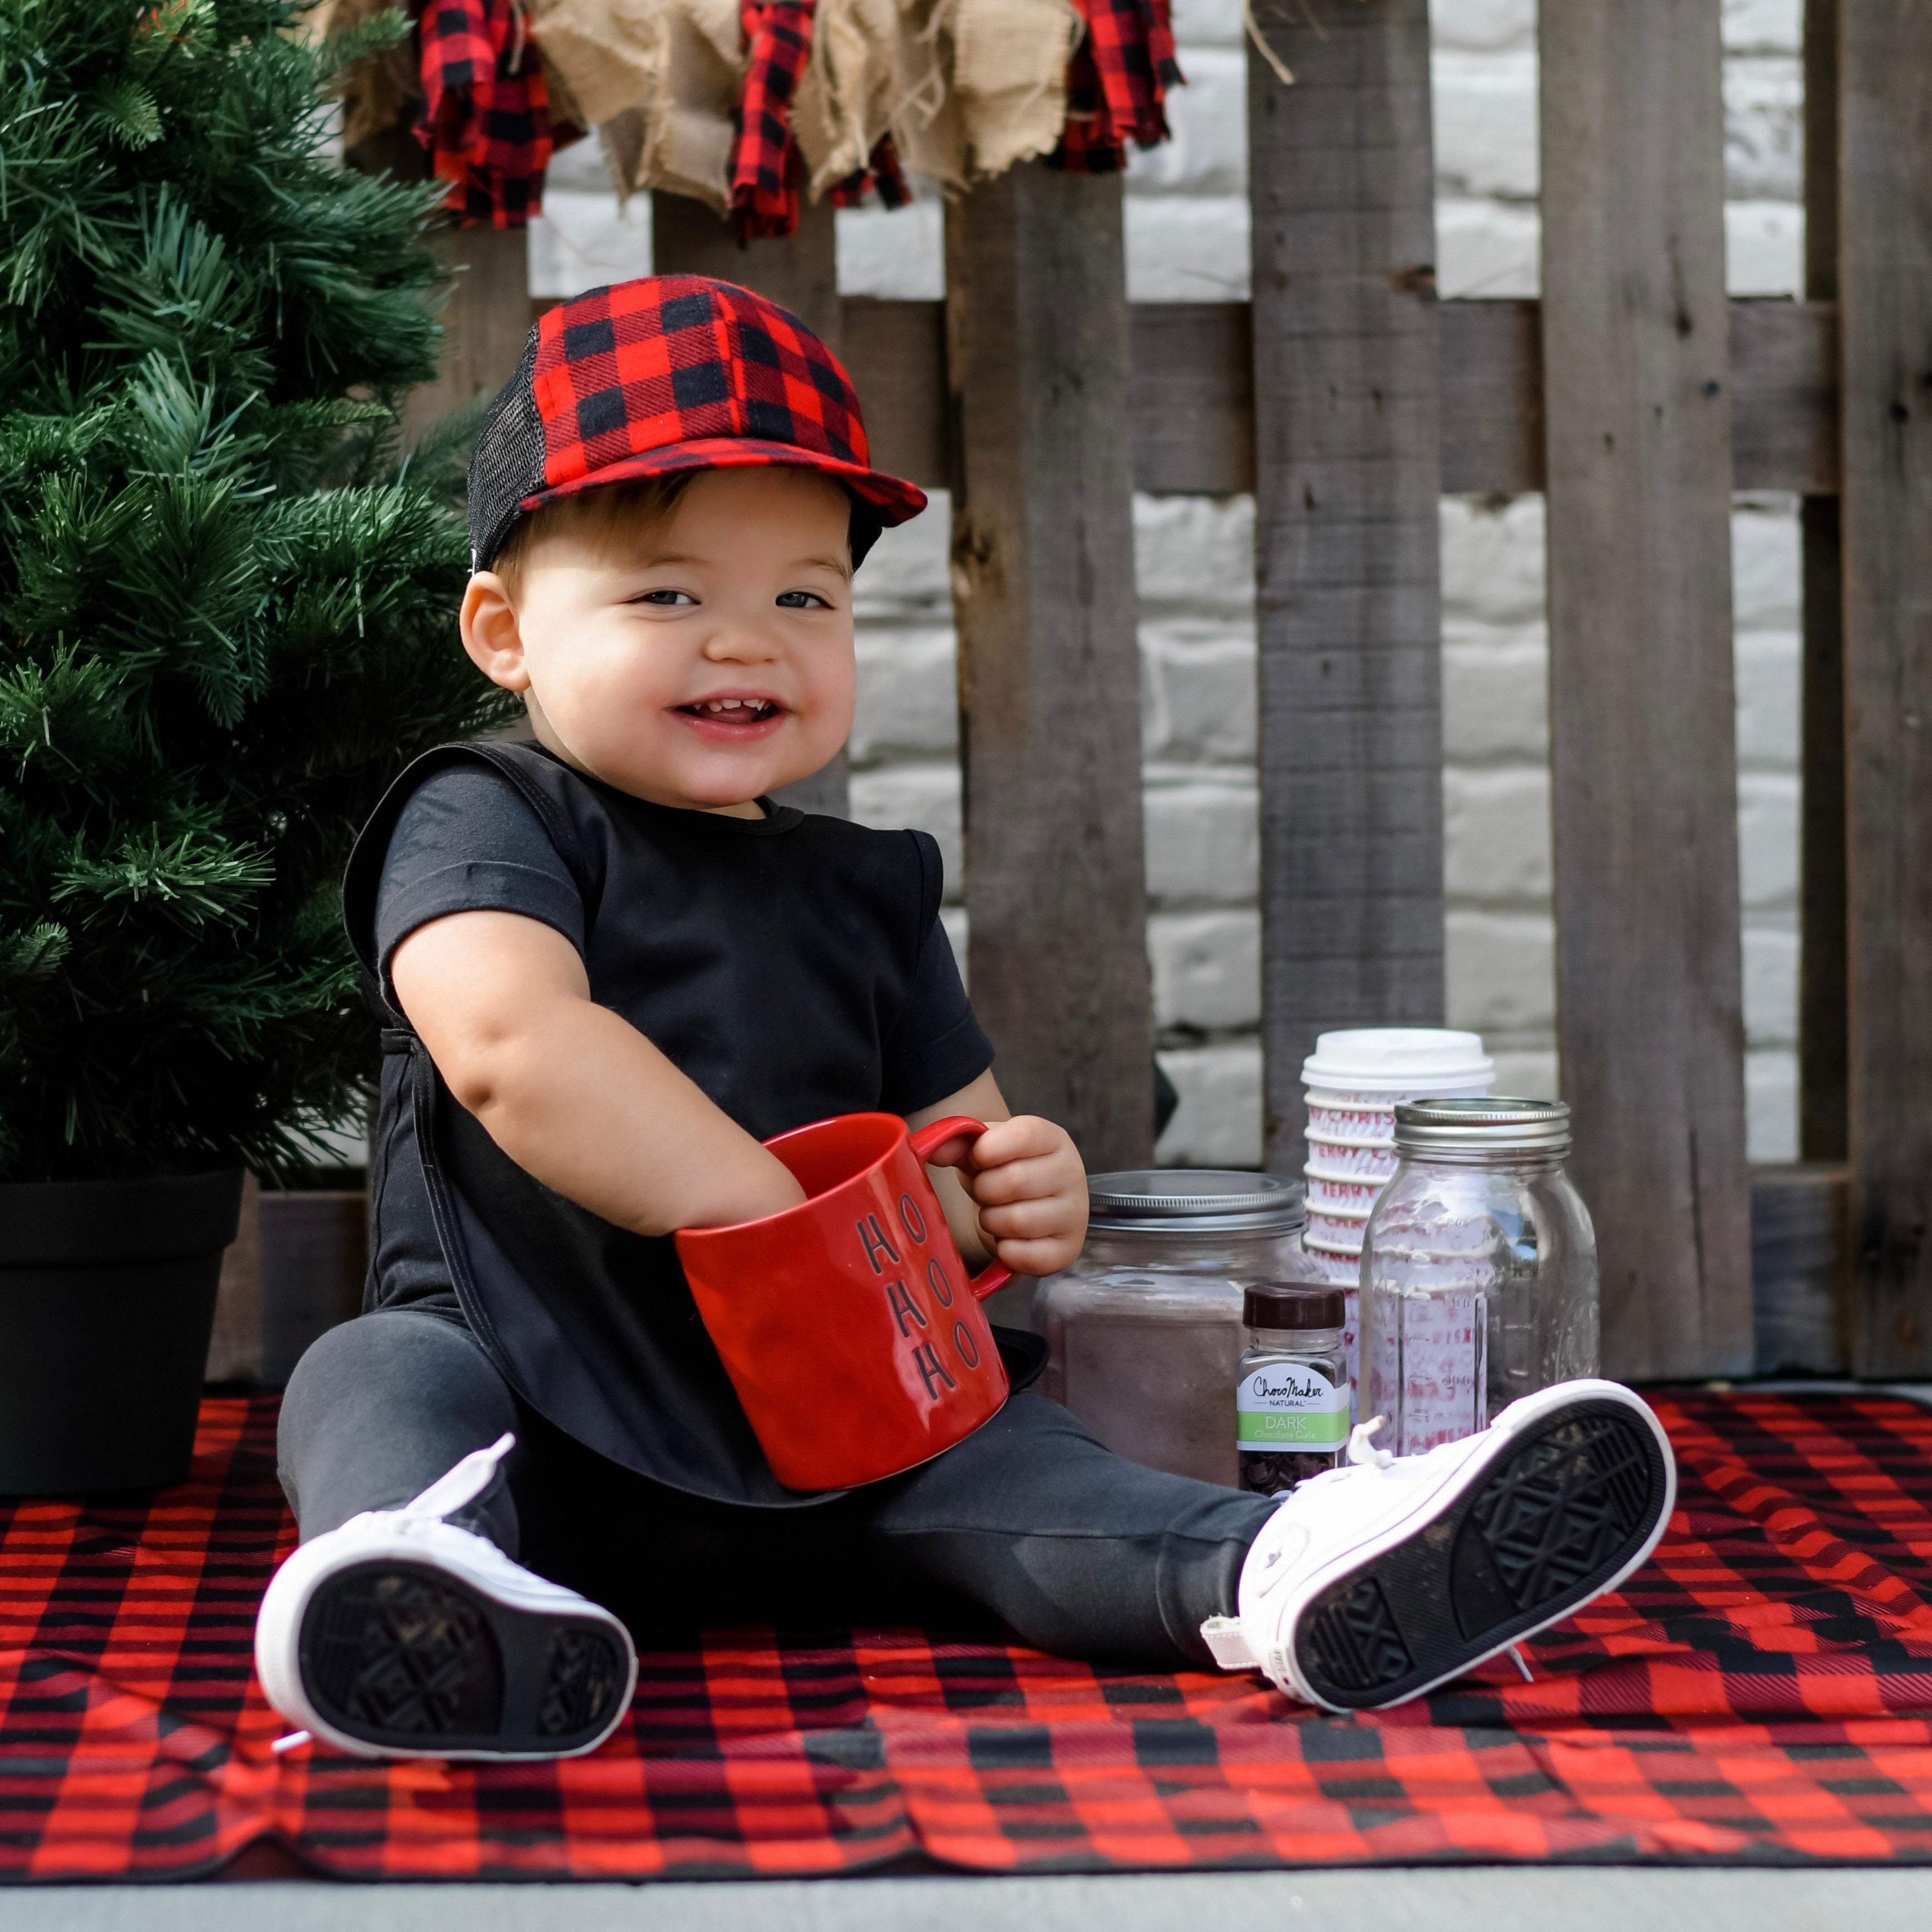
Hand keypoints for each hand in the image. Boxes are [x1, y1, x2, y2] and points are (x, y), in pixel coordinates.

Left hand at [944, 1115, 1087, 1277]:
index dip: (985, 1151)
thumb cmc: (1003, 1170)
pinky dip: (1005, 1251)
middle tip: (984, 1193)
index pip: (1022, 1136)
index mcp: (1053, 1138)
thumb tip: (934, 1150)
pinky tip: (1006, 1239)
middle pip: (1015, 1181)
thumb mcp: (983, 1150)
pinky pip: (1027, 1256)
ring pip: (1017, 1221)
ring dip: (991, 1221)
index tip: (978, 1160)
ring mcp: (1074, 1214)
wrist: (1027, 1206)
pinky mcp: (1067, 1251)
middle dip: (984, 1190)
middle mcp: (1071, 1173)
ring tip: (995, 1214)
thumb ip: (959, 1143)